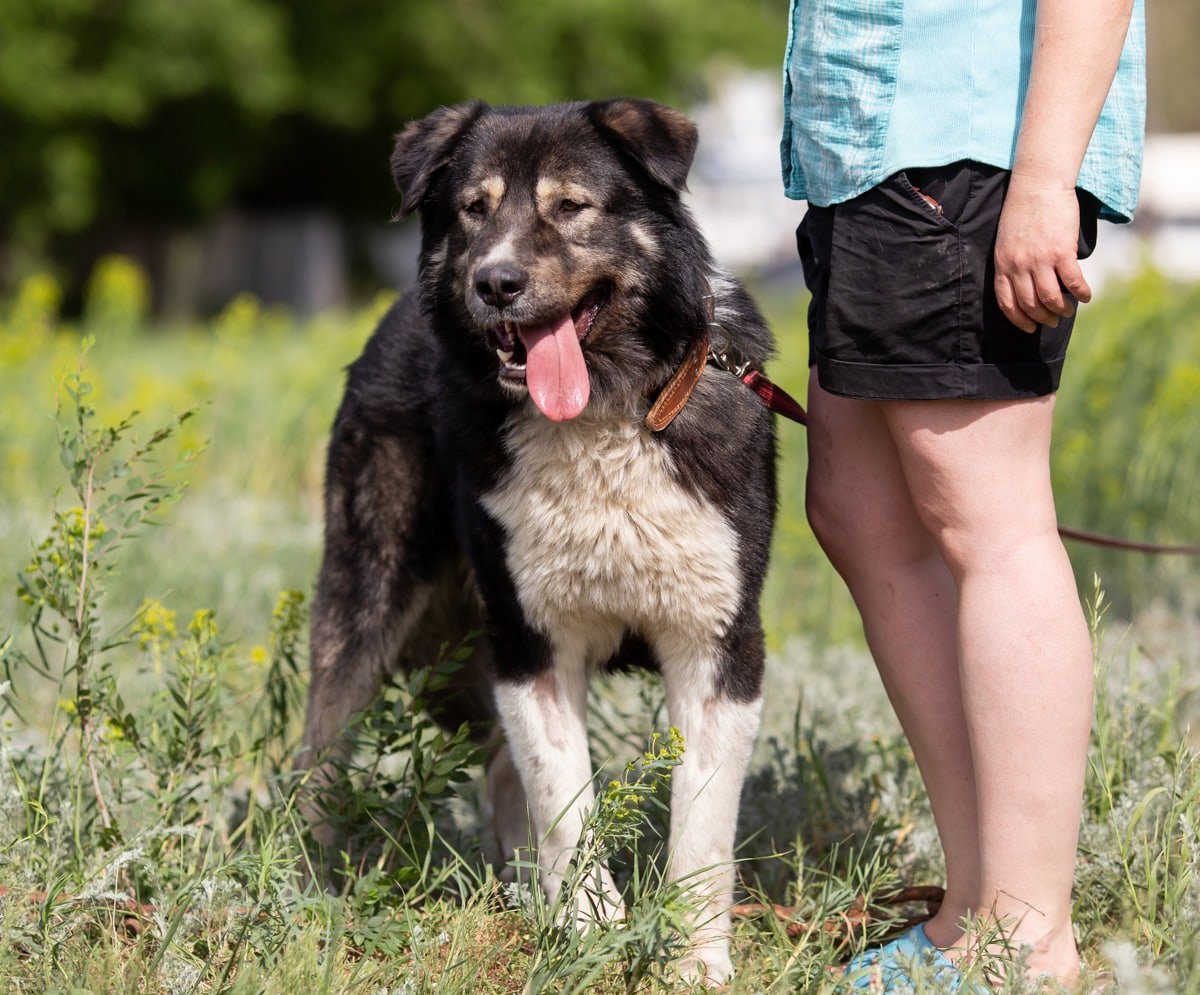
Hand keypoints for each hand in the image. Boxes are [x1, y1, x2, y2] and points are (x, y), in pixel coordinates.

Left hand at [993, 172, 1091, 332]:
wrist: (1038, 186)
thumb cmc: (1023, 211)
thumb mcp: (1006, 241)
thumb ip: (1012, 263)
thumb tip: (1024, 285)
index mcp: (1003, 265)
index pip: (1007, 303)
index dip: (1018, 319)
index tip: (1028, 328)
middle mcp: (1018, 266)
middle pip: (1030, 304)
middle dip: (1042, 318)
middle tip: (1052, 321)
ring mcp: (1039, 260)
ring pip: (1050, 298)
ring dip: (1061, 309)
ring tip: (1068, 310)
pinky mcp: (1060, 252)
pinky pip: (1072, 282)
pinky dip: (1081, 293)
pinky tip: (1086, 296)